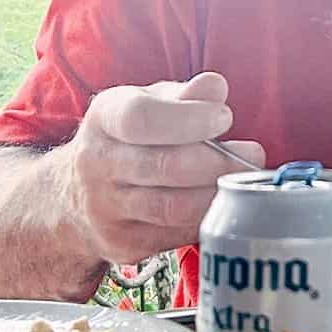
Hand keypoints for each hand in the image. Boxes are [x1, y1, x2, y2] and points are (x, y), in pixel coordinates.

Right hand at [67, 72, 264, 264]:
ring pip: (172, 207)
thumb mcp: (149, 104)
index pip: (140, 119)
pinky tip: (221, 203)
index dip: (188, 119)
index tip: (224, 117)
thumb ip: (183, 96)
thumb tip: (215, 87)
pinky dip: (205, 218)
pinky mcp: (122, 243)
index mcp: (104, 119)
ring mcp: (104, 209)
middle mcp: (97, 164)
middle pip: (164, 166)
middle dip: (217, 161)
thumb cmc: (130, 138)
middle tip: (253, 154)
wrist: (78, 194)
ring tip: (244, 180)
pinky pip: (174, 235)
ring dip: (216, 193)